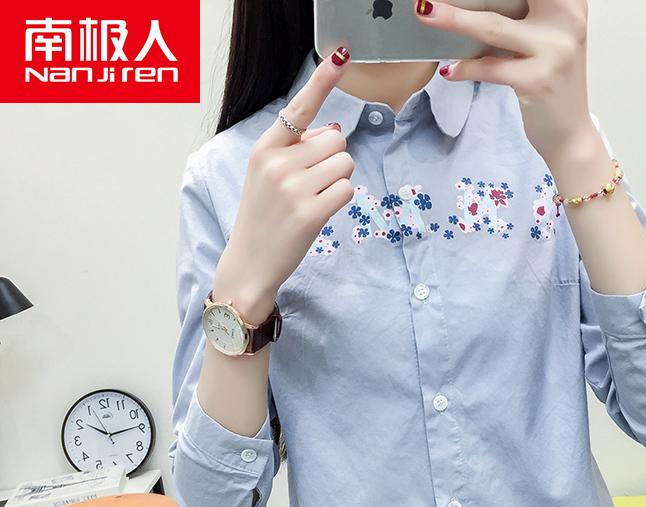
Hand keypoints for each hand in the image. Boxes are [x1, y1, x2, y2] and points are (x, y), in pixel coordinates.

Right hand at [216, 46, 354, 321]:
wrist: (250, 262)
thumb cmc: (263, 216)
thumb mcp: (267, 174)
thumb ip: (297, 149)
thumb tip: (335, 129)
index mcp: (265, 148)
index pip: (299, 107)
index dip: (322, 81)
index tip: (341, 56)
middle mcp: (278, 163)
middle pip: (337, 138)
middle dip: (333, 158)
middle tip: (313, 183)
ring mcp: (293, 189)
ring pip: (345, 163)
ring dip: (339, 179)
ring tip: (314, 198)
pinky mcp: (311, 214)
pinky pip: (347, 190)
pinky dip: (341, 200)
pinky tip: (321, 212)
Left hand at [413, 0, 599, 163]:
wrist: (571, 134)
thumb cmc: (552, 84)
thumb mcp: (547, 41)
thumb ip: (527, 16)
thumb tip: (476, 4)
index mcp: (570, 5)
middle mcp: (566, 22)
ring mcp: (553, 51)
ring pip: (492, 27)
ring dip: (453, 20)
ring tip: (426, 14)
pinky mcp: (536, 81)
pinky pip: (490, 68)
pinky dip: (464, 68)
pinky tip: (448, 71)